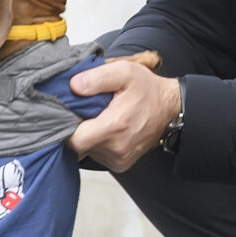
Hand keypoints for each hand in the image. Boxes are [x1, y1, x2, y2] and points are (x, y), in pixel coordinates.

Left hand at [67, 60, 182, 174]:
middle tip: (85, 113)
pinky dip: (97, 144)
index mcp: (115, 126)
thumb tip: (74, 85)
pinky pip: (98, 156)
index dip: (66, 128)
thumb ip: (97, 77)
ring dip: (88, 137)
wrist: (169, 108)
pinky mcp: (121, 164)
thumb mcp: (124, 72)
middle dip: (77, 130)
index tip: (68, 115)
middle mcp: (117, 148)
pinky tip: (105, 129)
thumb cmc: (147, 89)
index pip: (75, 141)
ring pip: (87, 151)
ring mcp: (119, 159)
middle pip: (79, 147)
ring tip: (99, 119)